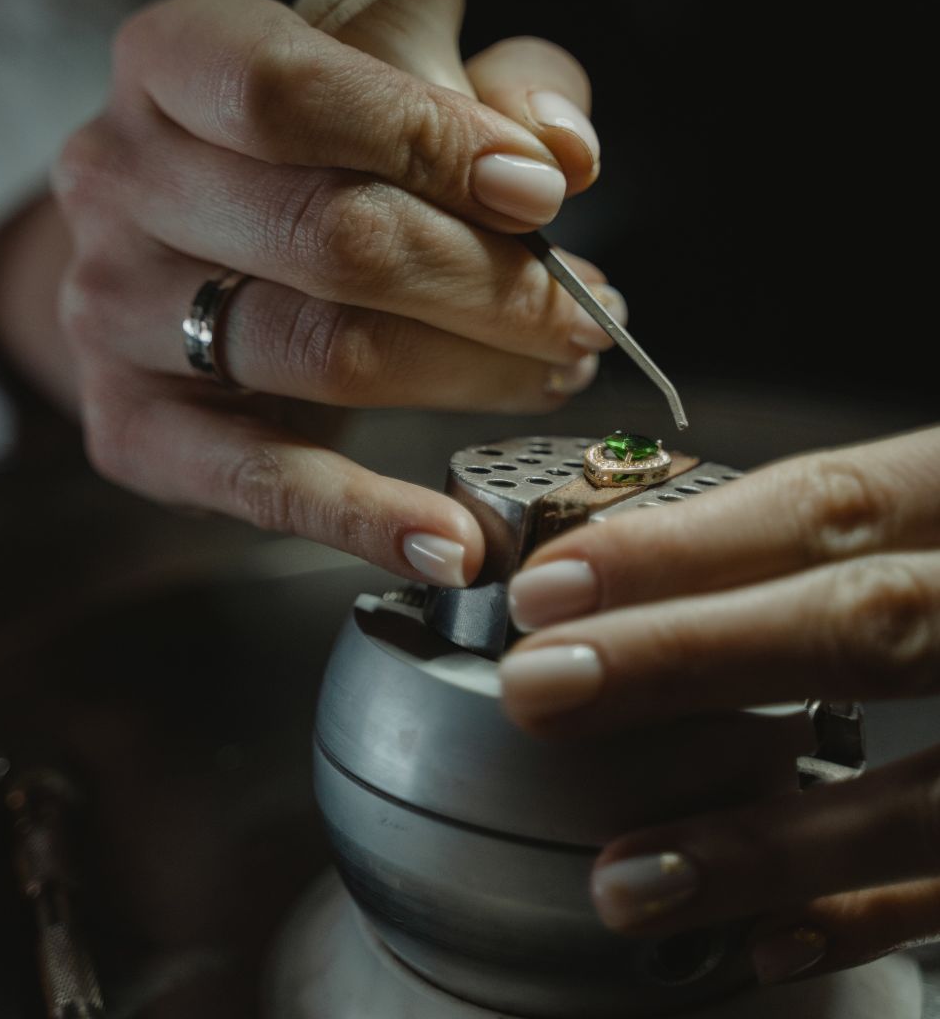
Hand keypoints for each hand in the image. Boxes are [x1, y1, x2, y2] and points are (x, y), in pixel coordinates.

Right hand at [50, 0, 620, 583]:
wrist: (170, 258)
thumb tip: (565, 156)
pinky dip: (367, 519)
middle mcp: (121, 182)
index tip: (540, 199)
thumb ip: (492, 92)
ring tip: (551, 376)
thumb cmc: (300, 161)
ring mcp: (113, 313)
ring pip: (324, 352)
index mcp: (173, 64)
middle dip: (488, 285)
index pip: (291, 93)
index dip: (429, 142)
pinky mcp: (133, 427)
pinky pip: (261, 482)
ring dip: (470, 375)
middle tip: (582, 315)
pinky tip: (453, 545)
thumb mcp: (394, 83)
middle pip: (329, 238)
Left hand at [498, 426, 939, 983]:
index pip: (829, 506)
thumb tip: (660, 579)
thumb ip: (856, 539)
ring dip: (771, 840)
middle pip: (869, 624)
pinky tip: (763, 942)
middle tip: (546, 690)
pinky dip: (874, 915)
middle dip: (692, 658)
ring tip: (628, 878)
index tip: (555, 587)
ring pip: (932, 792)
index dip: (685, 548)